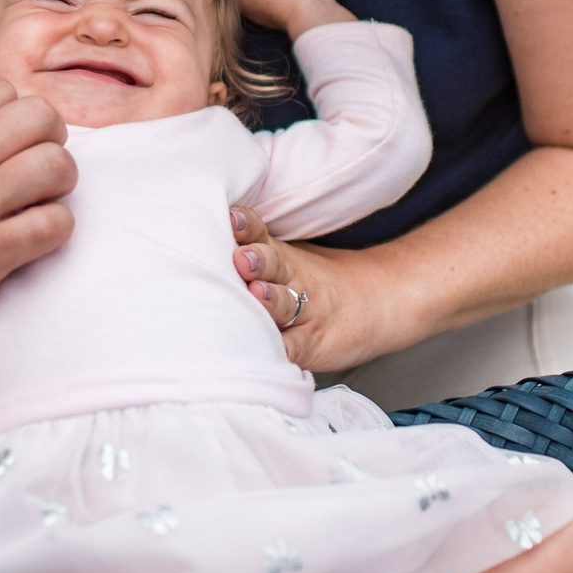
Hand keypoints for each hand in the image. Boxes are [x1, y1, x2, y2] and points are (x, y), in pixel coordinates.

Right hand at [0, 77, 74, 367]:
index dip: (10, 108)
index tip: (7, 132)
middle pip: (38, 118)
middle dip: (46, 135)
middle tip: (36, 157)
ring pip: (56, 167)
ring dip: (58, 179)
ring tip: (43, 195)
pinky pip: (53, 226)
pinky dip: (55, 226)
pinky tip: (35, 233)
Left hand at [231, 205, 383, 373]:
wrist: (374, 304)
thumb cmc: (311, 282)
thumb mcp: (285, 257)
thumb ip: (251, 247)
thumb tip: (199, 234)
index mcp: (280, 257)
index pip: (261, 234)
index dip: (246, 226)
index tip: (232, 219)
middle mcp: (291, 280)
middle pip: (274, 265)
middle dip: (257, 261)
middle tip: (241, 259)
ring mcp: (305, 312)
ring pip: (286, 304)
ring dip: (270, 301)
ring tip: (258, 296)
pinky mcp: (310, 344)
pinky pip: (294, 348)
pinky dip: (281, 352)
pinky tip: (268, 353)